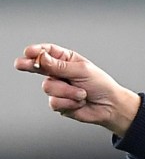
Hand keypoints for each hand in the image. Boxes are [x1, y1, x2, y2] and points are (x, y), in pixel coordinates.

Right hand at [14, 43, 140, 136]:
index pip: (47, 52)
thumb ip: (60, 66)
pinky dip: (68, 103)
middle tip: (21, 64)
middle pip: (37, 68)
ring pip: (48, 87)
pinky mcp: (59, 103)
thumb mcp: (82, 71)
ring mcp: (58, 88)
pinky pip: (54, 102)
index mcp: (66, 60)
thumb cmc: (101, 85)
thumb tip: (41, 58)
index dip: (36, 51)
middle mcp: (59, 73)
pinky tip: (79, 102)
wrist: (110, 107)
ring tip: (82, 94)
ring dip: (67, 92)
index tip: (29, 52)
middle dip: (29, 65)